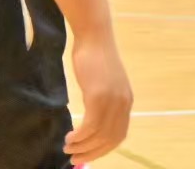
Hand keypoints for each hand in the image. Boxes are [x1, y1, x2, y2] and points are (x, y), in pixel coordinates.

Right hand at [64, 30, 132, 163]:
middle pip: (110, 139)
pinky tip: (69, 137)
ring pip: (99, 135)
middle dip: (92, 152)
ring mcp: (112, 100)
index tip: (89, 155)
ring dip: (82, 146)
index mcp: (126, 101)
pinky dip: (80, 136)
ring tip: (67, 148)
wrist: (94, 38)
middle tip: (74, 158)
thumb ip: (103, 103)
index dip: (104, 149)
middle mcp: (123, 103)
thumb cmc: (94, 59)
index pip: (119, 135)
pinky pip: (91, 126)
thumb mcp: (104, 85)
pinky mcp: (99, 96)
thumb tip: (93, 126)